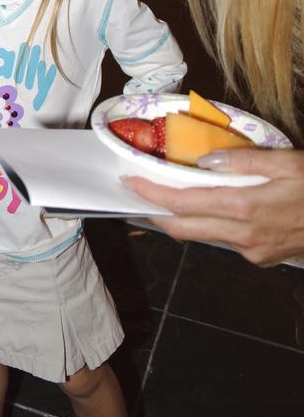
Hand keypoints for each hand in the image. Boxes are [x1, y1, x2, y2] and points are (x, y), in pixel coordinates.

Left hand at [122, 147, 303, 266]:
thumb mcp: (286, 163)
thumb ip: (243, 160)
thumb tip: (204, 159)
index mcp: (245, 208)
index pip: (184, 203)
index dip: (152, 195)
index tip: (130, 183)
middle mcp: (243, 235)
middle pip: (184, 229)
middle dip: (155, 212)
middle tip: (136, 193)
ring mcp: (252, 251)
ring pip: (205, 235)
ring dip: (183, 218)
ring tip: (168, 195)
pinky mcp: (262, 258)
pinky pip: (227, 240)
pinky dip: (212, 224)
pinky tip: (213, 207)